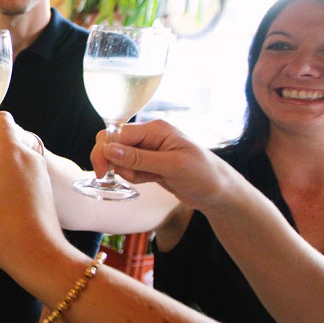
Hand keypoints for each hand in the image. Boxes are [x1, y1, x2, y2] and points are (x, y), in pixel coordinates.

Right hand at [90, 120, 234, 210]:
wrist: (219, 193)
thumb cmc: (204, 175)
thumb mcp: (172, 166)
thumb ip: (138, 158)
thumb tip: (108, 149)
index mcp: (155, 129)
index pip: (118, 134)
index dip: (105, 151)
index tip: (104, 171)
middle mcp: (149, 137)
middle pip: (114, 144)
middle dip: (115, 162)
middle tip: (128, 178)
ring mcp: (149, 151)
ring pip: (120, 159)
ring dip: (127, 173)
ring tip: (151, 178)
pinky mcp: (149, 164)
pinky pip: (129, 169)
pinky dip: (134, 177)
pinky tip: (151, 181)